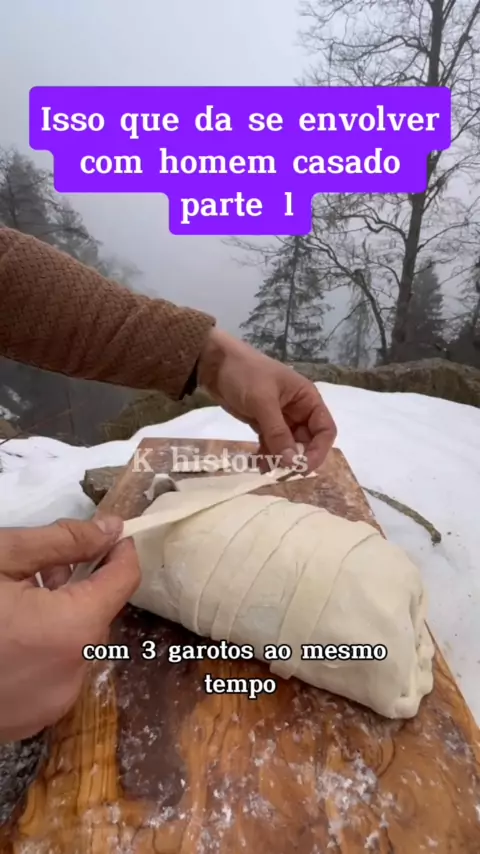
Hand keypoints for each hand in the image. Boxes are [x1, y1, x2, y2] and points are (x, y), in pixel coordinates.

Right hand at [0, 516, 139, 742]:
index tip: (112, 535)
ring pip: (75, 646)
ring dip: (58, 621)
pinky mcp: (31, 722)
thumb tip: (112, 528)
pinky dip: (42, 653)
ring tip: (14, 604)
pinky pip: (54, 675)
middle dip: (77, 587)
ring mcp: (53, 704)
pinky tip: (7, 638)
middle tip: (38, 570)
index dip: (121, 553)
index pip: (124, 582)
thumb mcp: (2, 559)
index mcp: (72, 630)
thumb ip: (64, 542)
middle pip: (96, 616)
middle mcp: (74, 674)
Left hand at [198, 328, 336, 471]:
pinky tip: (257, 464)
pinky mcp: (263, 424)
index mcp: (307, 399)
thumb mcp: (262, 401)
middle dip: (297, 457)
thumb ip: (278, 433)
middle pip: (308, 441)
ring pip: (289, 446)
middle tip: (282, 471)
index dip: (319, 450)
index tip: (304, 467)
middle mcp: (298, 410)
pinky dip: (267, 455)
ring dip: (280, 459)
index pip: (325, 429)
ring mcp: (281, 418)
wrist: (215, 364)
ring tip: (264, 467)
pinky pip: (272, 445)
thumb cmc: (245, 374)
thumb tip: (293, 462)